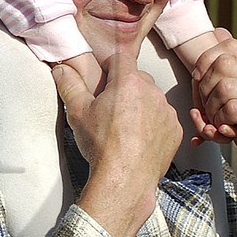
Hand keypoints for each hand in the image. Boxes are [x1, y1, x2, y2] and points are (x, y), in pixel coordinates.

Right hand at [54, 46, 182, 236]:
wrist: (125, 178)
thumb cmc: (103, 146)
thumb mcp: (77, 113)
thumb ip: (69, 85)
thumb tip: (62, 69)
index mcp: (128, 82)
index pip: (120, 58)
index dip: (110, 66)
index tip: (103, 77)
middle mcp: (152, 92)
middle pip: (137, 78)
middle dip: (124, 87)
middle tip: (109, 107)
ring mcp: (166, 111)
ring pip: (151, 98)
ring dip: (140, 105)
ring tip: (124, 126)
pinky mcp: (175, 129)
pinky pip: (163, 118)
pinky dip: (153, 124)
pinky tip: (138, 138)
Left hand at [189, 33, 236, 236]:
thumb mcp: (233, 94)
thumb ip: (226, 67)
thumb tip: (218, 32)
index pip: (223, 47)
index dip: (202, 67)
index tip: (201, 90)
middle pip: (218, 65)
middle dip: (202, 91)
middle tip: (206, 113)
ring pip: (222, 87)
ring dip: (210, 111)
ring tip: (218, 124)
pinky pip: (230, 108)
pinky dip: (219, 123)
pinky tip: (227, 132)